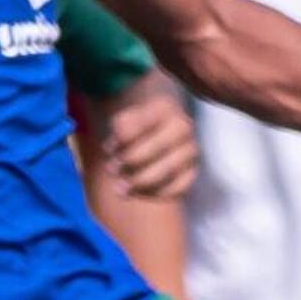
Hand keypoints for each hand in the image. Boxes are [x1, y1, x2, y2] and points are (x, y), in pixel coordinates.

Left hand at [98, 81, 197, 199]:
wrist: (157, 135)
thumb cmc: (136, 129)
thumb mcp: (124, 120)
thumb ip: (120, 128)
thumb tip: (116, 146)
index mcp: (164, 107)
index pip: (138, 127)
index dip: (119, 142)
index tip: (108, 149)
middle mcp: (183, 126)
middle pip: (153, 149)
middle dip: (128, 163)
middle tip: (112, 169)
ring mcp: (191, 150)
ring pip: (165, 171)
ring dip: (138, 182)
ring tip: (120, 187)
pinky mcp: (192, 171)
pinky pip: (175, 187)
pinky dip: (154, 193)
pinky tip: (137, 192)